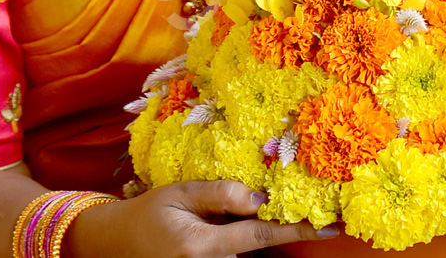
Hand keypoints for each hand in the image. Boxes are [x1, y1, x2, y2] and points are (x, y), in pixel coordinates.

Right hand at [66, 180, 336, 257]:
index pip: (261, 236)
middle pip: (262, 249)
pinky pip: (238, 256)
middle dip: (288, 230)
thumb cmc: (148, 214)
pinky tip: (248, 221)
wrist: (115, 245)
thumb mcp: (179, 194)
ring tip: (292, 217)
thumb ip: (219, 194)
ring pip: (252, 255)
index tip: (329, 226)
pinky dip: (249, 242)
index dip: (298, 230)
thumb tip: (259, 197)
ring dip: (267, 237)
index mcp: (202, 247)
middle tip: (320, 215)